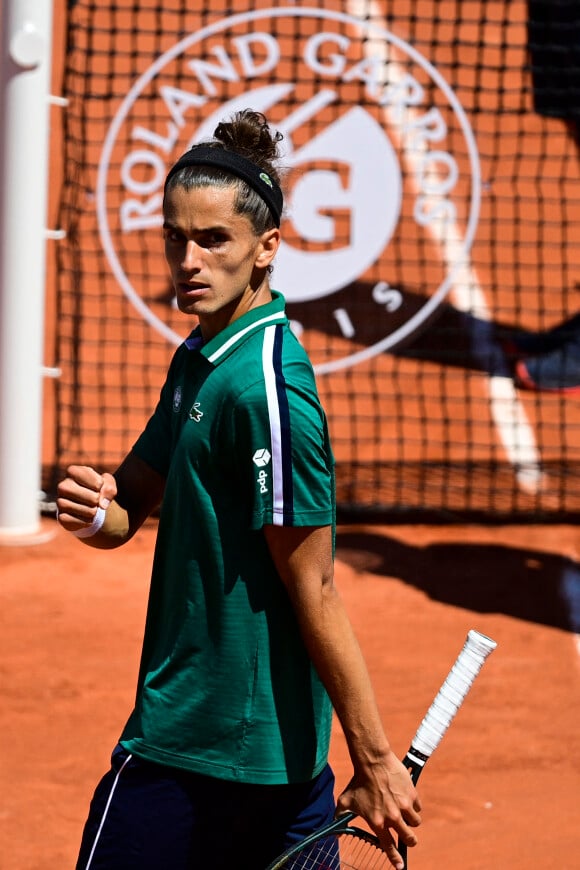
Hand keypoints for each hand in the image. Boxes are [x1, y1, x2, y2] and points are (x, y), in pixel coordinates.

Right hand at [56, 465, 116, 532]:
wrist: (87, 504)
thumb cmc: (97, 488)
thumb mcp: (107, 483)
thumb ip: (109, 488)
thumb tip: (102, 505)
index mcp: (73, 471)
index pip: (98, 483)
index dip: (102, 487)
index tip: (97, 486)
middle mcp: (63, 486)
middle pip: (94, 499)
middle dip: (99, 501)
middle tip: (94, 499)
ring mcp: (60, 502)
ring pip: (89, 511)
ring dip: (95, 512)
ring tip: (90, 507)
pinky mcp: (61, 517)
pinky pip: (82, 522)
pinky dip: (88, 521)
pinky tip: (85, 516)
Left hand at [336, 751, 421, 869]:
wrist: (372, 761)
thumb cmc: (358, 781)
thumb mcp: (345, 801)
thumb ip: (340, 817)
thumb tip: (335, 832)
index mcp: (377, 822)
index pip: (388, 846)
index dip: (395, 859)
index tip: (400, 867)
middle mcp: (392, 817)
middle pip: (409, 839)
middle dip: (410, 840)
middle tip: (408, 836)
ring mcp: (404, 806)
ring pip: (415, 823)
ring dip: (411, 820)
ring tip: (404, 812)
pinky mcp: (412, 795)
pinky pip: (418, 807)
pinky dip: (414, 805)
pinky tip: (406, 798)